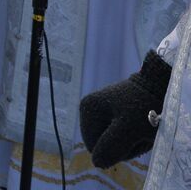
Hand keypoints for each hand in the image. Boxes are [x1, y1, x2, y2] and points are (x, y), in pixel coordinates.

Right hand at [80, 50, 171, 167]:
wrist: (161, 86)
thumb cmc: (145, 108)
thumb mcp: (129, 129)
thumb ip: (110, 146)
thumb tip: (96, 163)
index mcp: (87, 110)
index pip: (95, 147)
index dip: (115, 148)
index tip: (133, 136)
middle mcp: (90, 109)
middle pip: (103, 143)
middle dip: (124, 144)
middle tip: (141, 133)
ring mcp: (101, 110)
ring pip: (113, 140)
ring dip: (131, 141)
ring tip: (144, 128)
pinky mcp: (114, 111)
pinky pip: (120, 133)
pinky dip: (134, 134)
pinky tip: (143, 125)